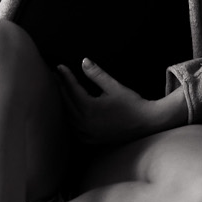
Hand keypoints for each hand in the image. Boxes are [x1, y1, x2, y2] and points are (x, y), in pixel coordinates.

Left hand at [56, 59, 185, 144]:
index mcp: (89, 108)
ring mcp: (88, 133)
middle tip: (55, 76)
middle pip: (66, 102)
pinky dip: (69, 119)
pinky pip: (74, 129)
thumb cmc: (132, 103)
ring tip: (59, 90)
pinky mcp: (92, 139)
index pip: (72, 89)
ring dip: (62, 103)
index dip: (65, 77)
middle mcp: (85, 123)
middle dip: (60, 88)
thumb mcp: (114, 86)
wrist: (147, 123)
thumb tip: (84, 61)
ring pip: (68, 117)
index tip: (59, 67)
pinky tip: (68, 111)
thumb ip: (97, 74)